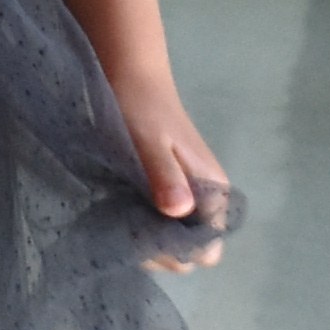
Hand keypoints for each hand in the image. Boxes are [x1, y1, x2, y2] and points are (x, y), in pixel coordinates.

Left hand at [113, 61, 234, 257]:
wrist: (132, 77)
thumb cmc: (143, 108)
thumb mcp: (150, 142)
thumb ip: (165, 176)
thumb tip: (178, 212)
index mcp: (212, 192)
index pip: (207, 250)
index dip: (177, 252)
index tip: (144, 236)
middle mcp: (204, 201)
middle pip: (188, 251)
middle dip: (157, 249)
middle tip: (122, 226)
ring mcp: (186, 198)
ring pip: (172, 240)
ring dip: (145, 237)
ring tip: (116, 216)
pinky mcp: (167, 192)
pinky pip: (159, 223)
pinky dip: (139, 225)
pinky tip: (116, 210)